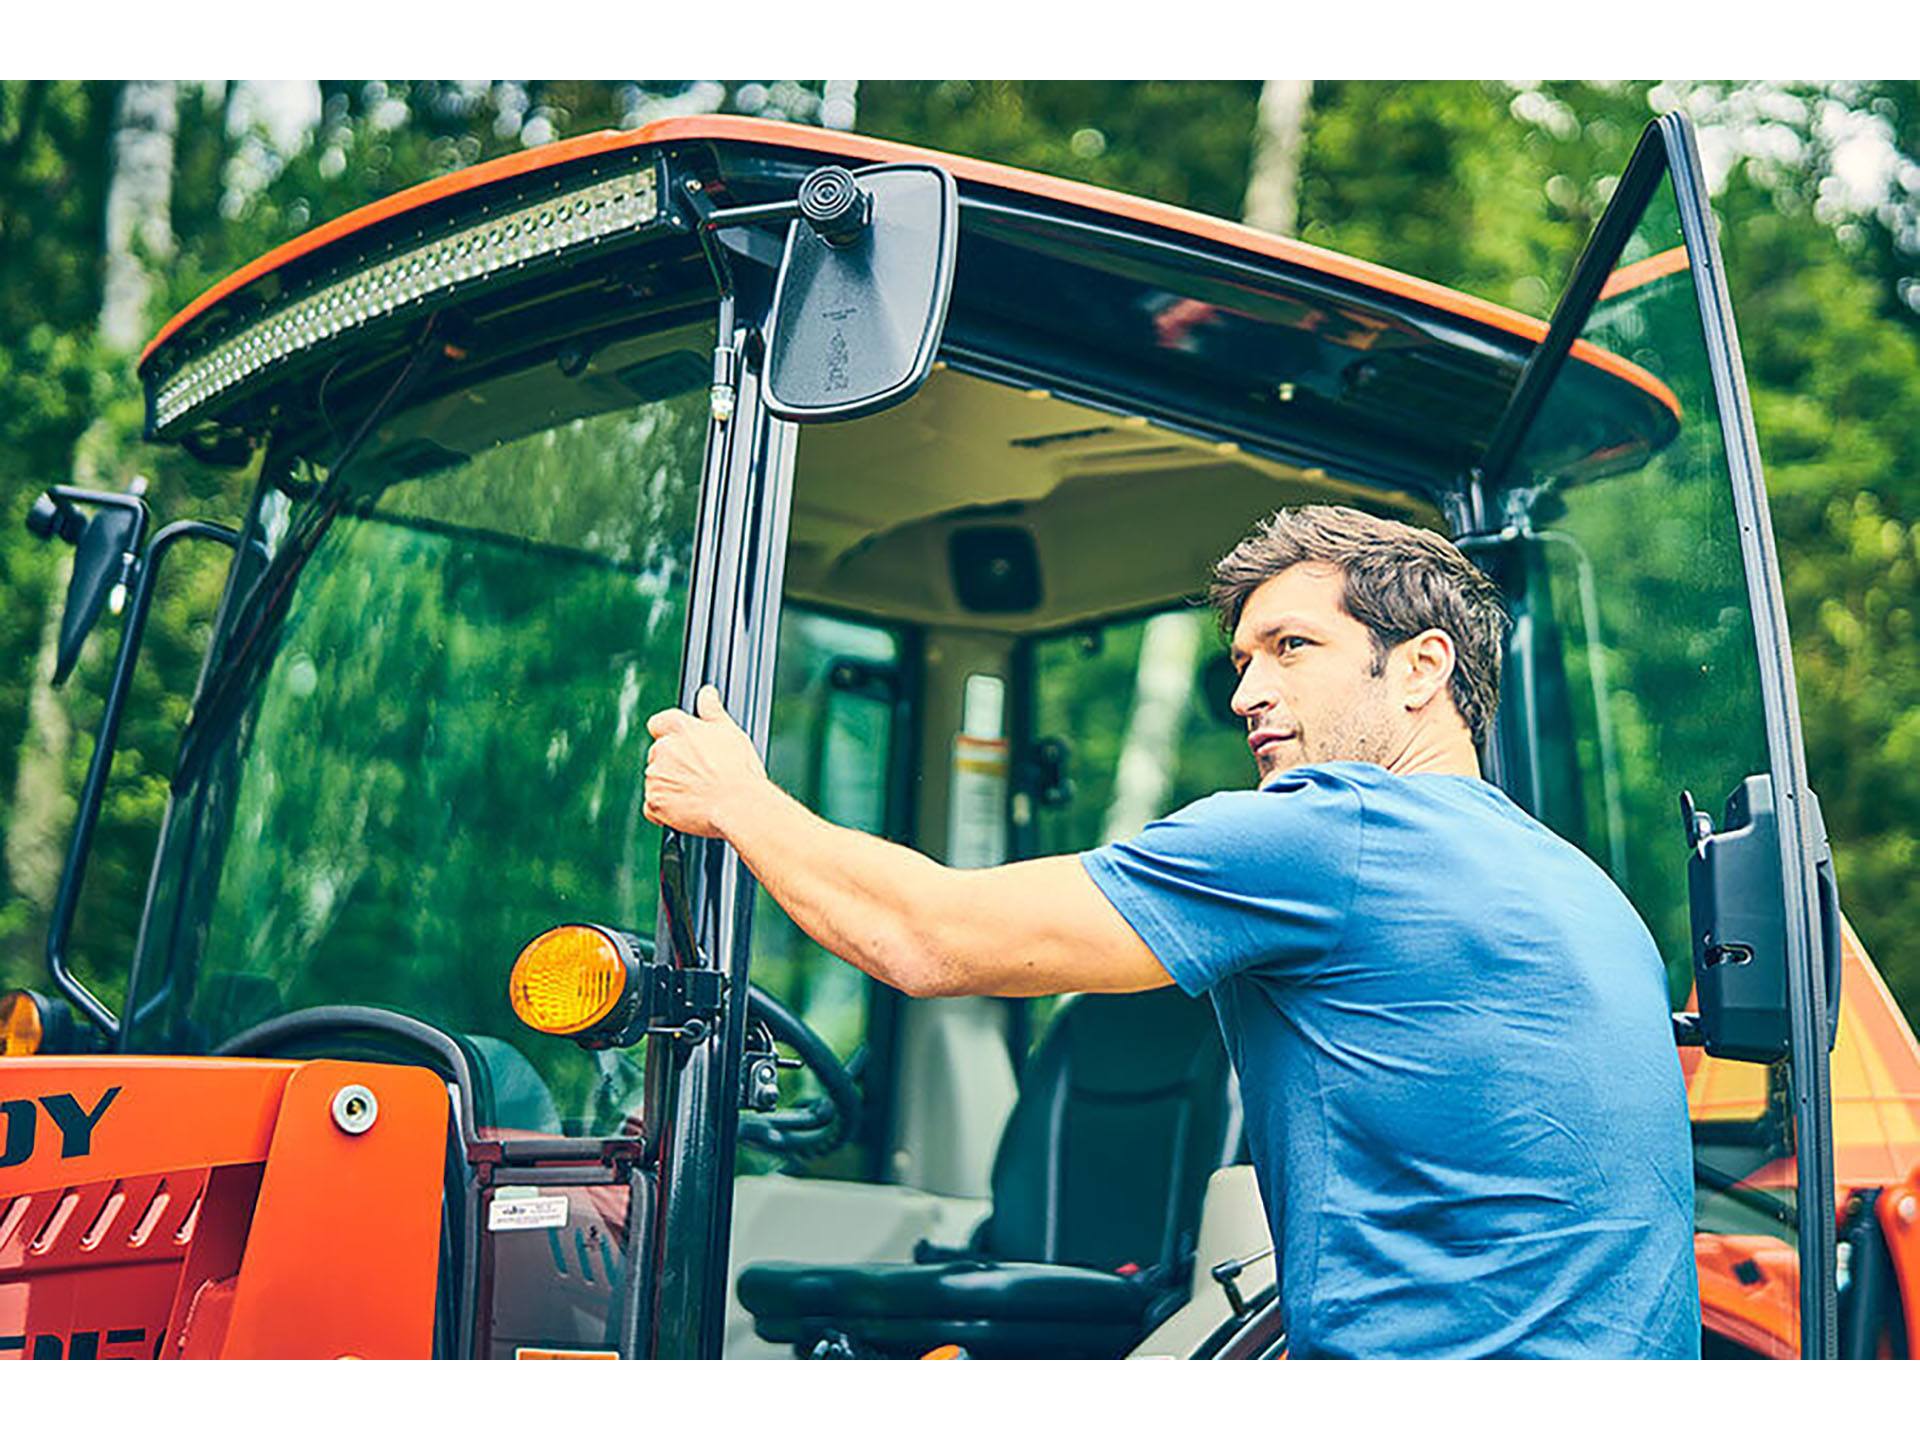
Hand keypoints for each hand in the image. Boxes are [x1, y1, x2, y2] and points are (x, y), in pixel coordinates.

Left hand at [643, 685, 768, 839]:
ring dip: (668, 785)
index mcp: (679, 729)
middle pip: (658, 753)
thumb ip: (711, 710)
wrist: (738, 806)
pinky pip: (652, 806)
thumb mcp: (730, 732)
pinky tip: (686, 809)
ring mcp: (655, 777)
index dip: (671, 734)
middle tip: (698, 774)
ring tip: (697, 793)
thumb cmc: (738, 769)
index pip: (659, 723)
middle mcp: (662, 750)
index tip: (685, 746)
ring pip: (655, 779)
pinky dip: (664, 809)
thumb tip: (706, 692)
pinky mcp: (654, 803)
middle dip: (672, 762)